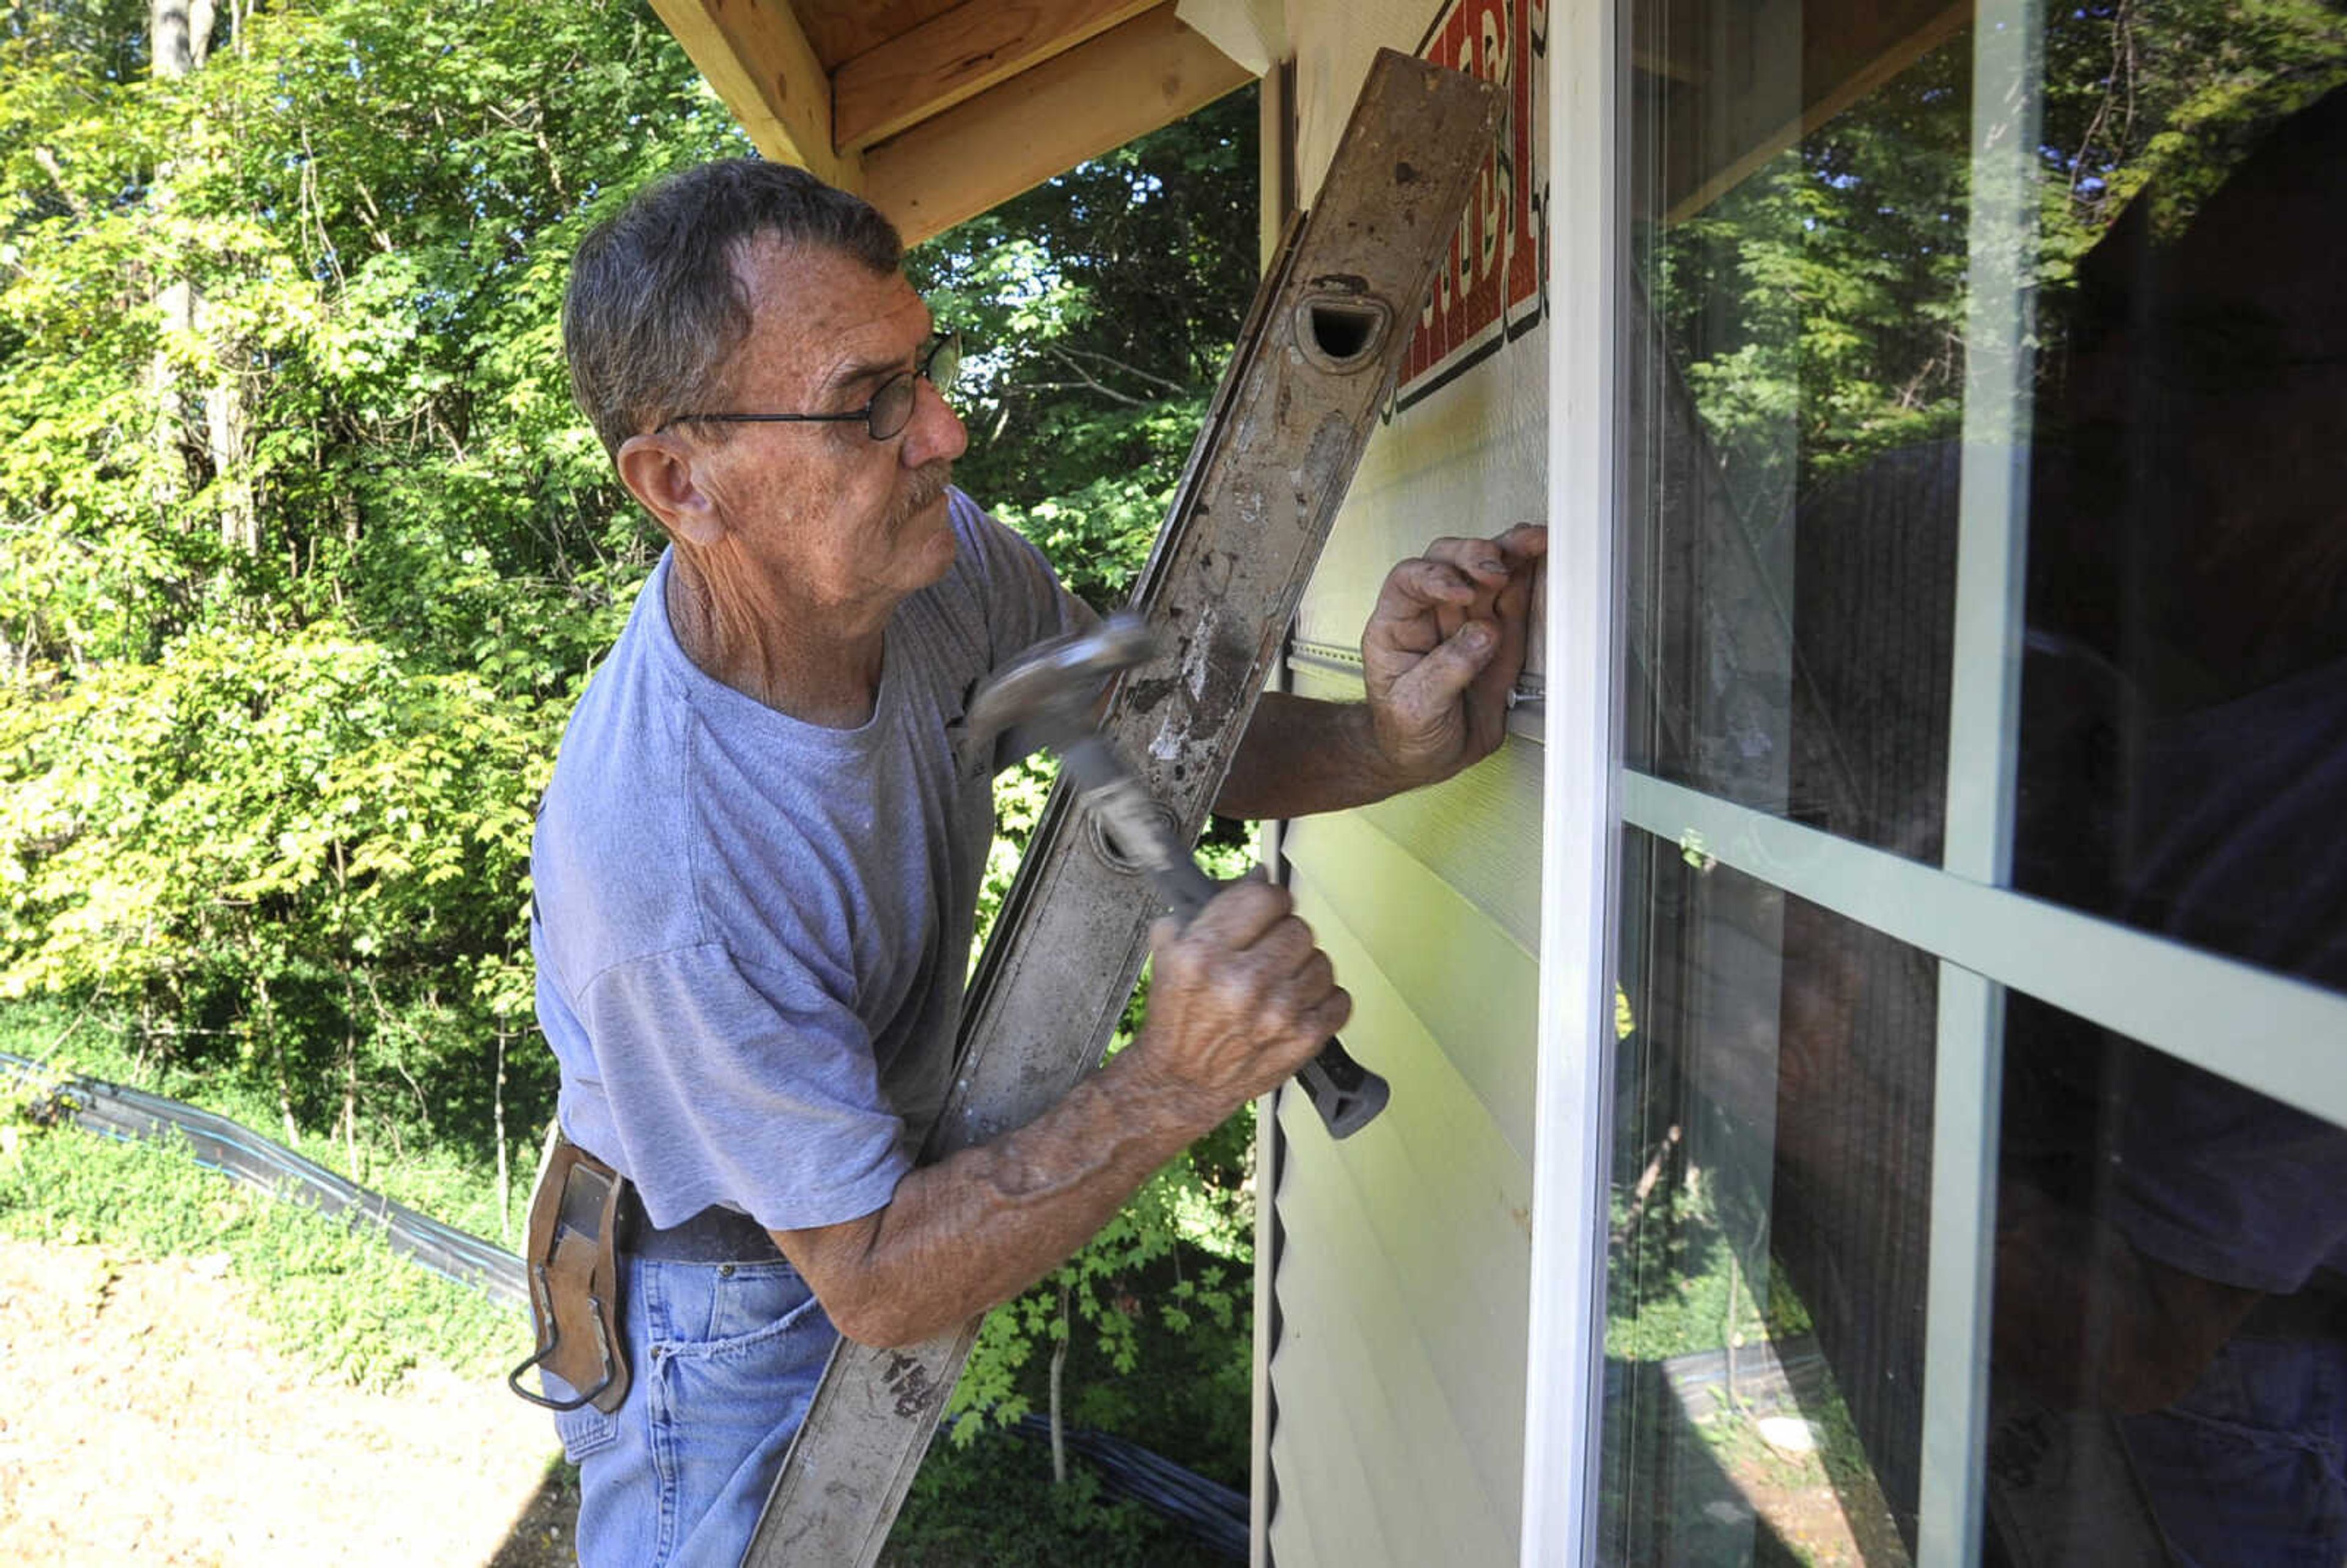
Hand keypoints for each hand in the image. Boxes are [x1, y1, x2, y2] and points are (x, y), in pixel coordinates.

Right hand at [1127, 878, 1351, 1128]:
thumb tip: (1255, 877)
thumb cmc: (1179, 1018)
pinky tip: (1297, 1004)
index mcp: (1205, 954)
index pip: (1266, 896)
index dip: (1268, 899)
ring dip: (1304, 968)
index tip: (1266, 909)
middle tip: (1267, 953)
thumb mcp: (1170, 954)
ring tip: (1280, 982)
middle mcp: (1243, 982)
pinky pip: (1339, 998)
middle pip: (1298, 927)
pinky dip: (1323, 1000)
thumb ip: (1207, 908)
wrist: (1182, 1081)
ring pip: (1322, 960)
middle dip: (1283, 936)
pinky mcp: (1304, 1039)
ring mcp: (1278, 1013)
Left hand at [1361, 523, 1547, 787]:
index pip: (1409, 580)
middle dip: (1474, 555)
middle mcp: (1433, 610)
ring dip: (1511, 550)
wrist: (1429, 756)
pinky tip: (1546, 557)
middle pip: (1449, 559)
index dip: (1434, 577)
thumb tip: (1484, 633)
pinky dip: (1532, 573)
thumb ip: (1447, 669)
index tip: (1460, 594)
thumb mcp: (1415, 708)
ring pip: (1487, 567)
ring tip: (1535, 542)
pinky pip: (1517, 593)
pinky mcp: (1501, 629)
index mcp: (1397, 623)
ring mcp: (1469, 617)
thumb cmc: (1406, 730)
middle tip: (1496, 570)